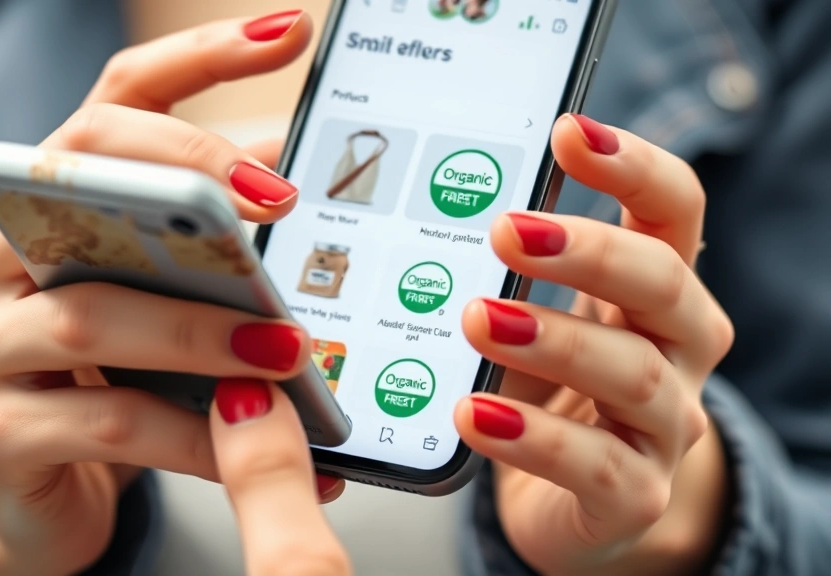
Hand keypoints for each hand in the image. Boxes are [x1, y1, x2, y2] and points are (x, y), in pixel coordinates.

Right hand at [0, 11, 344, 575]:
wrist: (38, 490)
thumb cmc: (115, 376)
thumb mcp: (161, 296)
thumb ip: (207, 241)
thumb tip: (288, 174)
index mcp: (46, 204)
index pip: (114, 102)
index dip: (198, 59)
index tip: (288, 34)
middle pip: (81, 174)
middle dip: (187, 175)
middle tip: (284, 200)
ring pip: (93, 315)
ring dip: (201, 332)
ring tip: (286, 349)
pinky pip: (108, 424)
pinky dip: (193, 433)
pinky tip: (250, 441)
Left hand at [454, 114, 734, 575]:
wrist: (568, 500)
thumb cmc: (545, 388)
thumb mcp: (535, 314)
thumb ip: (510, 269)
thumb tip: (428, 201)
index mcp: (656, 288)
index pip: (674, 210)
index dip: (633, 167)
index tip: (569, 132)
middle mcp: (679, 350)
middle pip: (663, 284)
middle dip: (588, 253)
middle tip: (506, 231)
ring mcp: (665, 427)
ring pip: (635, 375)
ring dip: (553, 341)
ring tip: (477, 319)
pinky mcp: (636, 496)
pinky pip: (597, 468)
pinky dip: (535, 439)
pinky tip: (473, 415)